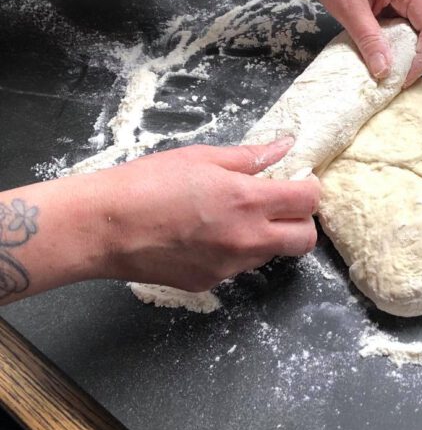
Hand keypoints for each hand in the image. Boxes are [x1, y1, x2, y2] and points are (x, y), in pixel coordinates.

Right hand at [92, 137, 318, 290]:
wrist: (106, 227)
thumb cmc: (148, 183)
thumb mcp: (202, 157)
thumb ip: (250, 157)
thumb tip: (284, 146)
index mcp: (249, 201)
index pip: (308, 201)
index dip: (308, 189)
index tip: (297, 183)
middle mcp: (247, 239)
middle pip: (305, 240)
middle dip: (301, 222)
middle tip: (279, 206)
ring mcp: (229, 266)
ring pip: (270, 254)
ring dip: (266, 237)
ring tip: (231, 217)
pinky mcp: (210, 283)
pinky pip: (236, 267)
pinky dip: (232, 252)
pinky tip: (204, 235)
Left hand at [302, 0, 421, 86]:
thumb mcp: (349, 8)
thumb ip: (370, 40)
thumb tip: (385, 72)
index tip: (402, 78)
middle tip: (400, 79)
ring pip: (421, 32)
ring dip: (410, 53)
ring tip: (392, 72)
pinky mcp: (392, 2)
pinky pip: (404, 28)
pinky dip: (398, 45)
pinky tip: (383, 57)